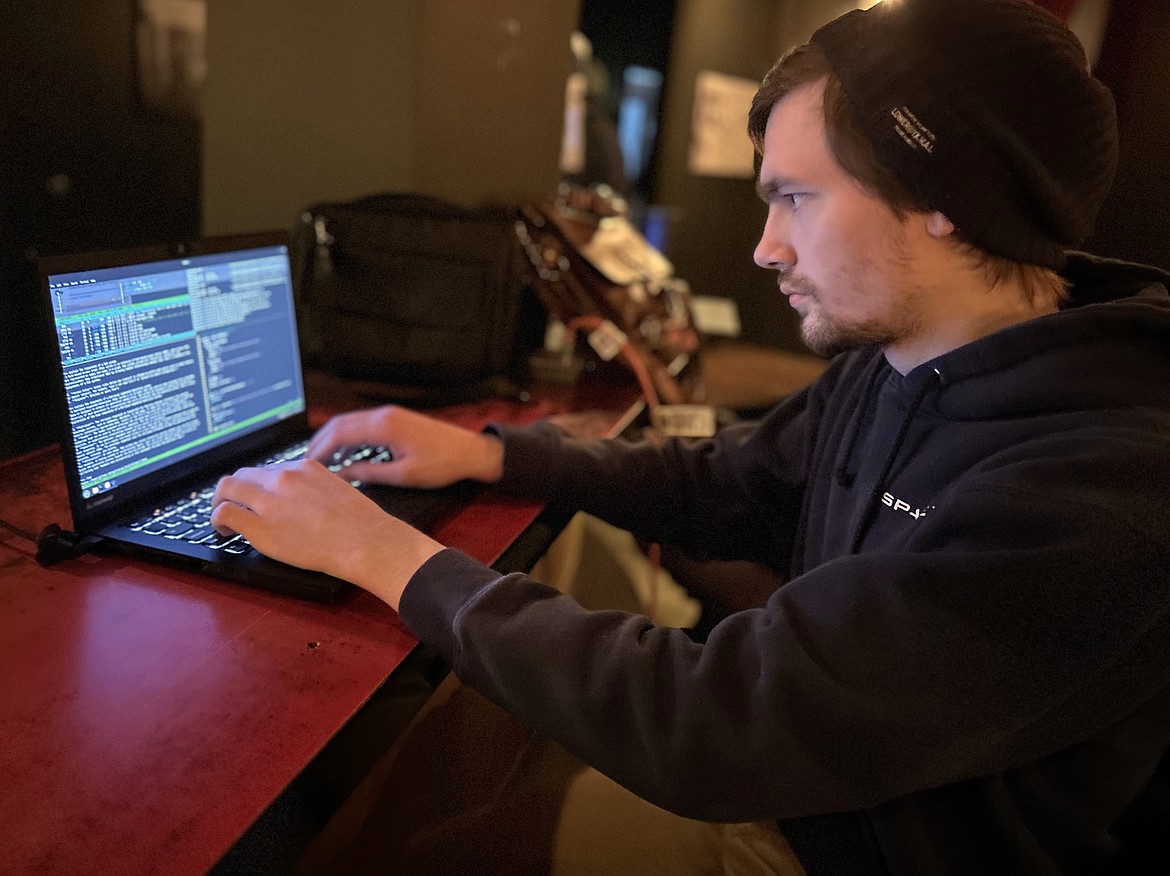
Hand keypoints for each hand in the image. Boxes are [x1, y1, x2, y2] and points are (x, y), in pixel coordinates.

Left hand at [210, 459, 443, 609]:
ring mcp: (270, 500)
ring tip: (225, 519)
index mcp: (305, 467)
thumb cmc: (361, 524)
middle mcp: (284, 478)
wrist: (365, 541)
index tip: (258, 498)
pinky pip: (224, 512)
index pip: (270, 469)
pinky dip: (217, 520)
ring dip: (221, 501)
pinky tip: (224, 531)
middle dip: (236, 491)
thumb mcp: (340, 489)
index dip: (259, 486)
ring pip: (227, 487)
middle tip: (236, 506)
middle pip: (243, 474)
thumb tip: (306, 501)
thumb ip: (317, 488)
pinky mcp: (260, 525)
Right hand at [307, 405, 503, 488]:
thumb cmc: (443, 465)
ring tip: (320, 459)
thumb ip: (369, 474)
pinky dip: (348, 435)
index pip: (339, 434)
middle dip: (319, 441)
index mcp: (384, 427)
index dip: (319, 450)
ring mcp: (390, 414)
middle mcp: (384, 415)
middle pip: (339, 423)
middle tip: (305, 463)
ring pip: (350, 421)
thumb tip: (342, 476)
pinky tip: (345, 452)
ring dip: (332, 437)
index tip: (306, 466)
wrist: (471, 452)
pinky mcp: (396, 418)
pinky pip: (363, 423)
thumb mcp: (404, 475)